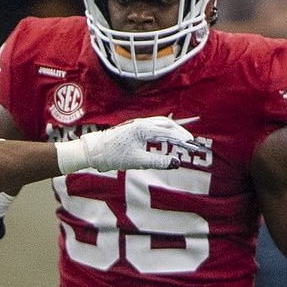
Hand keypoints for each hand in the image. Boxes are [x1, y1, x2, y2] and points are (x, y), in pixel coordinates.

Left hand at [61, 116, 192, 172]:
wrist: (93, 151)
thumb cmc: (113, 155)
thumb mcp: (137, 161)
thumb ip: (158, 161)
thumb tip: (176, 163)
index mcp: (144, 129)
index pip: (169, 133)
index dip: (183, 140)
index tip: (193, 147)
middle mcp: (142, 123)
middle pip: (167, 125)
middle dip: (181, 133)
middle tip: (191, 143)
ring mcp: (137, 125)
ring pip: (160, 123)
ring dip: (173, 130)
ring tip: (182, 139)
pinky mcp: (133, 128)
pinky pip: (153, 126)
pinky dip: (163, 130)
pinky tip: (166, 137)